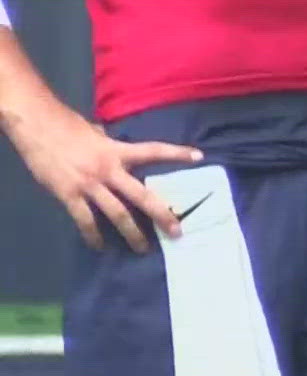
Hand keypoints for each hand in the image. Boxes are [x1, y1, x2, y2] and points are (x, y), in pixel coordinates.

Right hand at [10, 100, 201, 251]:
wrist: (38, 127)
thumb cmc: (68, 127)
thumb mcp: (97, 133)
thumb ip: (110, 145)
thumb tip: (117, 150)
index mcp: (118, 150)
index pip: (154, 150)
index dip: (176, 153)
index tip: (199, 157)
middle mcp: (108, 170)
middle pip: (141, 195)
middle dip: (161, 214)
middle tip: (177, 231)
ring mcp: (89, 185)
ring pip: (117, 214)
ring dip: (132, 233)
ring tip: (143, 248)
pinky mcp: (69, 195)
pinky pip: (85, 220)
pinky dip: (93, 235)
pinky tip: (100, 246)